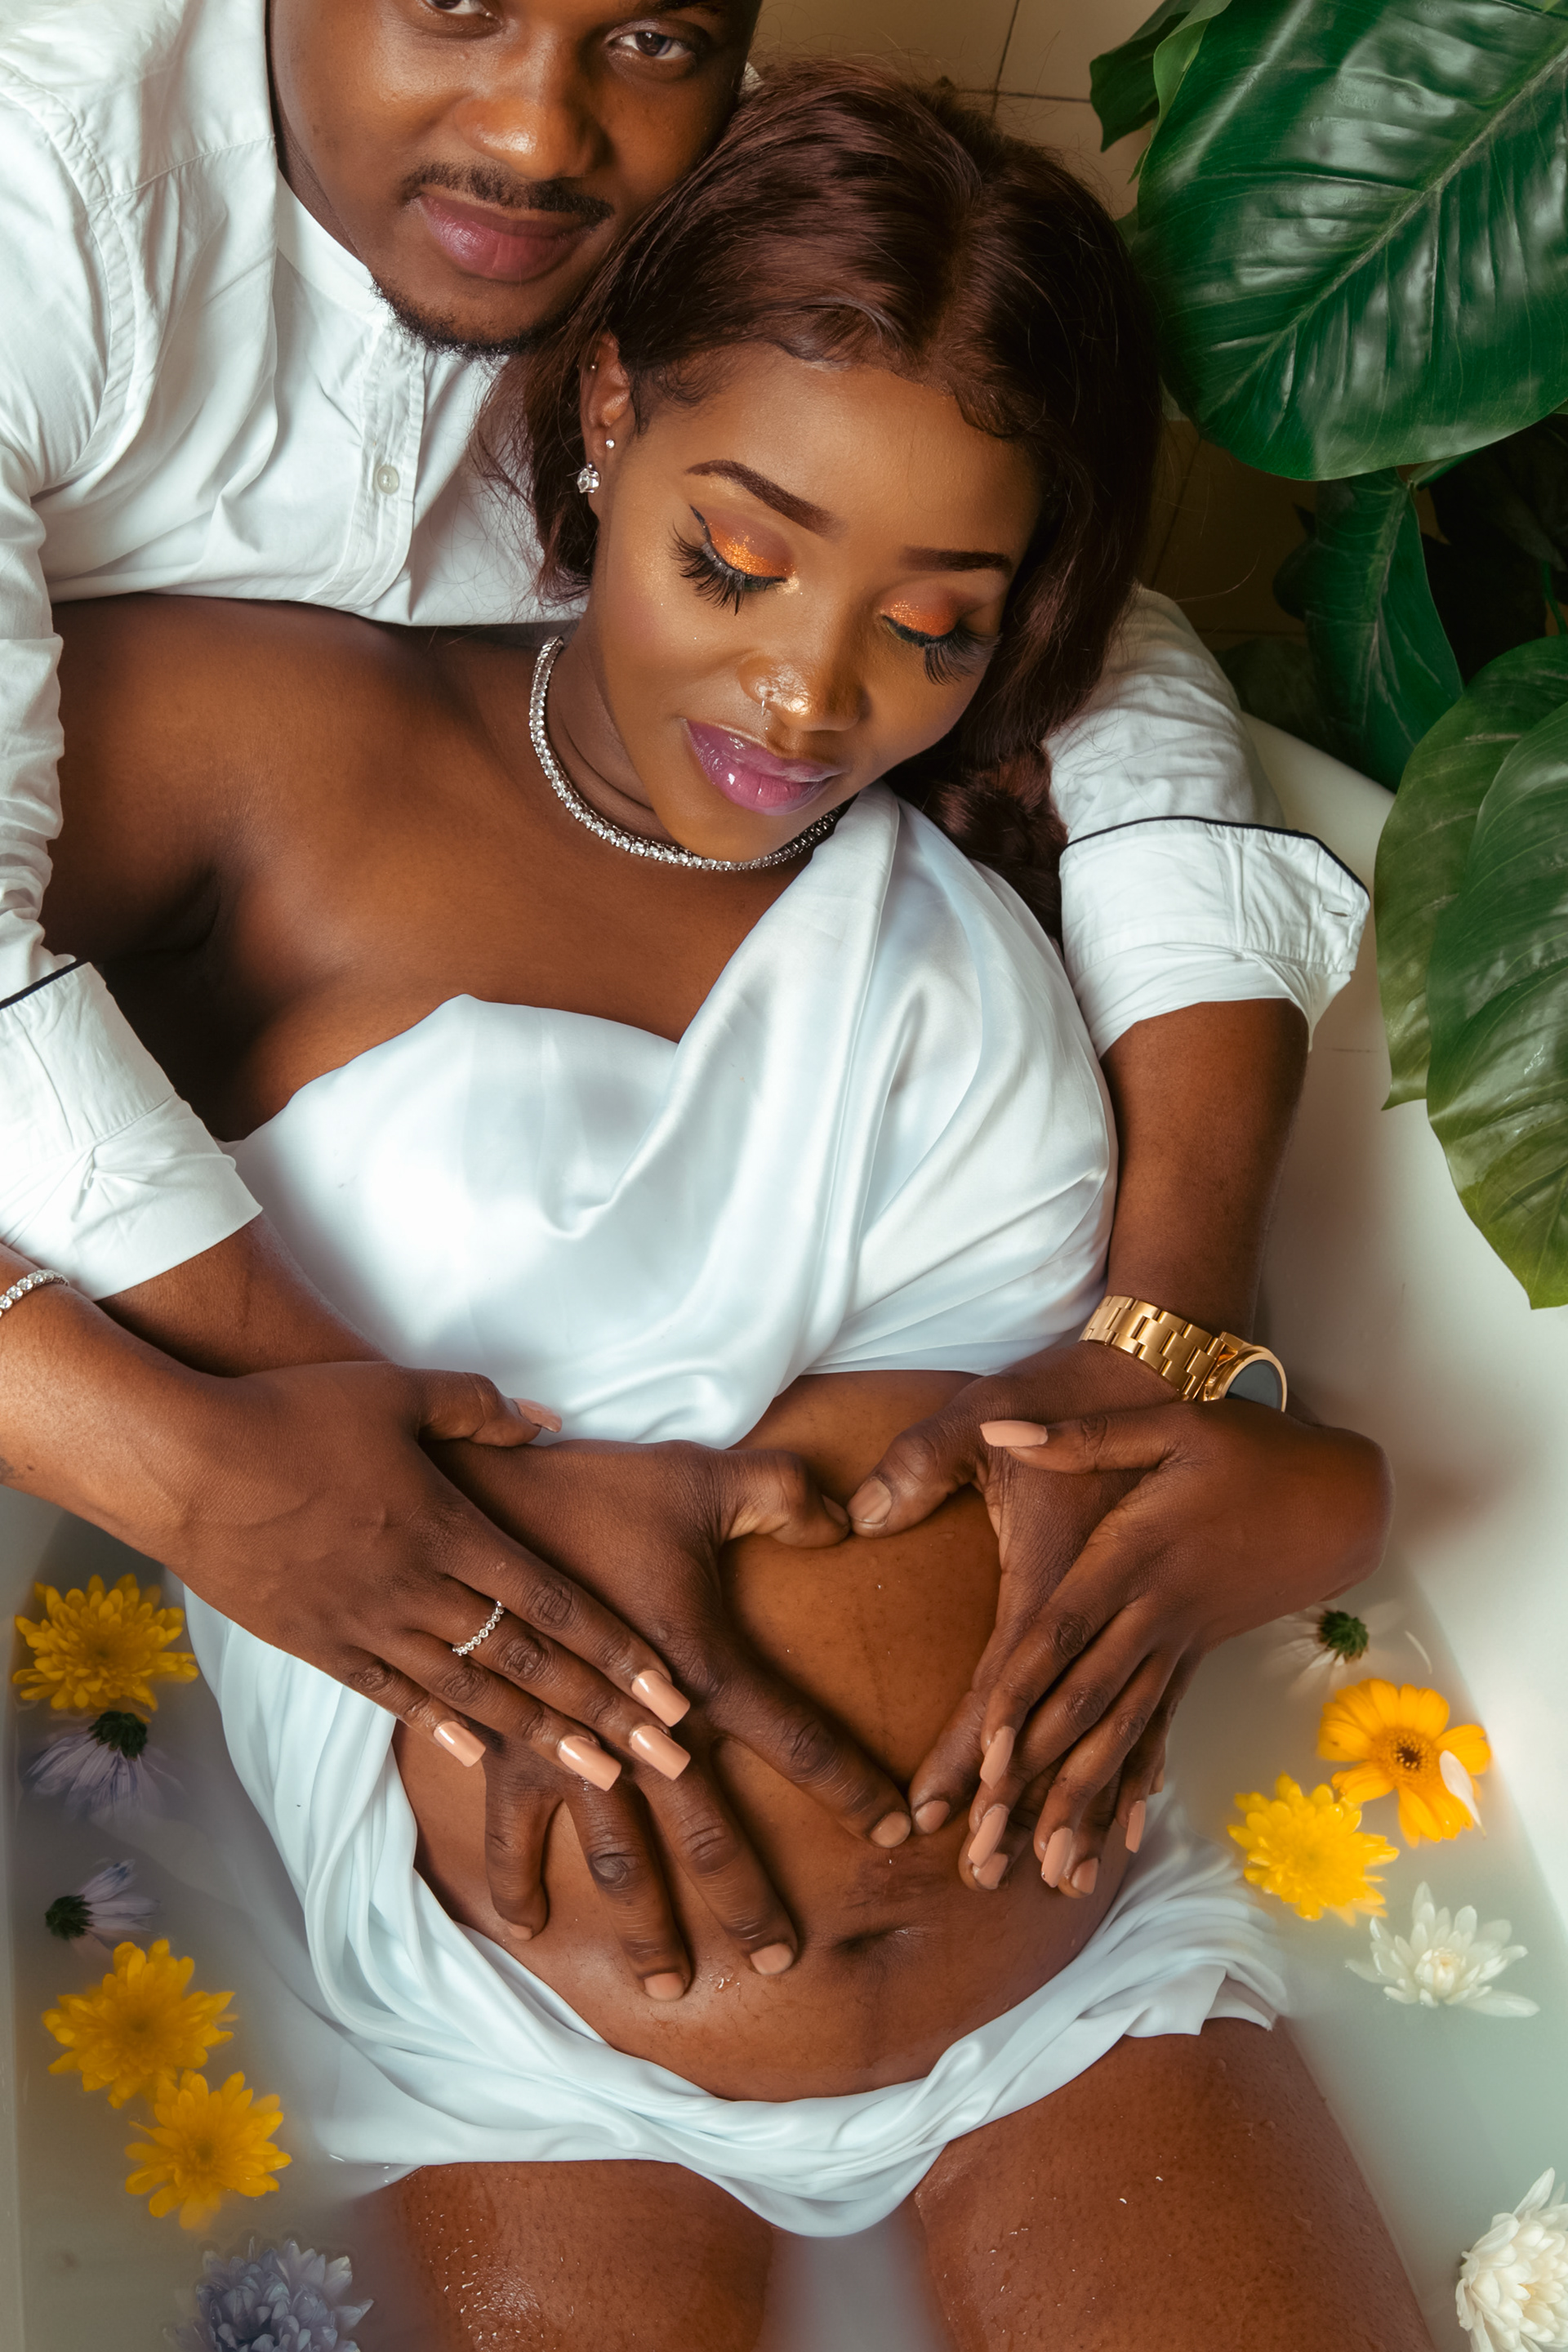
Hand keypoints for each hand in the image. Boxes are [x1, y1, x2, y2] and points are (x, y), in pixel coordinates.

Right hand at [104, 1355, 715, 1789]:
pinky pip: (393, 1697)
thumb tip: (548, 1423)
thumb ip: (479, 1410)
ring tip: (596, 1773)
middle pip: (528, 1662)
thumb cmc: (293, 1414)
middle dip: (603, 1712)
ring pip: (472, 1692)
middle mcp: (419, 1588)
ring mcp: (367, 1623)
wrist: (185, 1463)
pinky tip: (478, 1756)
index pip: (553, 1601)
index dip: (616, 1649)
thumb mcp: (398, 1391)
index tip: (667, 1691)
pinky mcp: (319, 1644)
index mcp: (450, 1527)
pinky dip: (441, 1728)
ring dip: (539, 1735)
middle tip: (662, 1759)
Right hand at [430, 1433, 914, 1996]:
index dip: (852, 1787)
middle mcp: (642, 1730)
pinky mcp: (504, 1743)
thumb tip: (851, 1517)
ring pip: (619, 1860)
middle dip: (750, 1902)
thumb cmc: (592, 1486)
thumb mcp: (702, 1476)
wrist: (472, 1499)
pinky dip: (516, 1882)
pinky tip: (528, 1928)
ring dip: (646, 1925)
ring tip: (671, 1986)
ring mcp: (568, 1748)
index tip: (895, 1830)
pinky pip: (509, 1829)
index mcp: (702, 1669)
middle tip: (781, 1961)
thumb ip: (785, 1495)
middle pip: (711, 1837)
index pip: (799, 1742)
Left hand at [845, 1346, 1390, 1893]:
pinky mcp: (1196, 1656)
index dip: (1022, 1688)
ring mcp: (1180, 1642)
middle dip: (1033, 1775)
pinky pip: (1159, 1730)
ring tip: (1043, 1870)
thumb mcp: (1168, 1421)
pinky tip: (1117, 1837)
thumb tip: (1000, 1425)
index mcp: (1136, 1555)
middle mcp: (1155, 1612)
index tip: (982, 1748)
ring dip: (1080, 1800)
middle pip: (1084, 1702)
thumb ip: (1079, 1435)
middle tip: (987, 1839)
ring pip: (1121, 1733)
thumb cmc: (1247, 1446)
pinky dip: (1135, 1782)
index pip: (1062, 1631)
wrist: (1338, 1492)